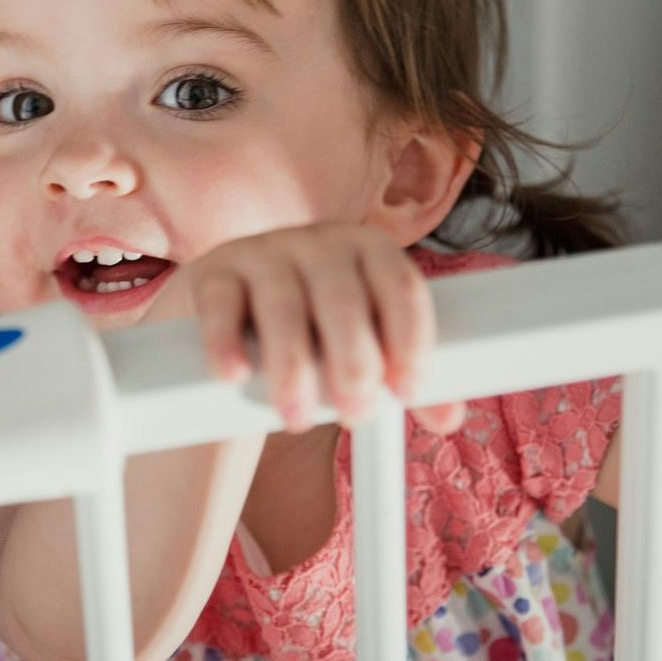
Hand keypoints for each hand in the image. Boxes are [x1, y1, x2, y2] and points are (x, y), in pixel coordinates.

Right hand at [142, 223, 465, 435]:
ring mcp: (263, 252)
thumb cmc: (314, 334)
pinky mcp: (213, 273)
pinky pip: (221, 303)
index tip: (407, 390)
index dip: (410, 338)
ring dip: (292, 367)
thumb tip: (448, 416)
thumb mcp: (359, 347)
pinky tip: (234, 375)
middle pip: (343, 299)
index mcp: (369, 251)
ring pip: (283, 305)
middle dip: (353, 363)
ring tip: (296, 417)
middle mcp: (319, 242)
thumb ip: (401, 379)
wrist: (233, 317)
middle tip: (355, 414)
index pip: (401, 286)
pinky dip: (226, 342)